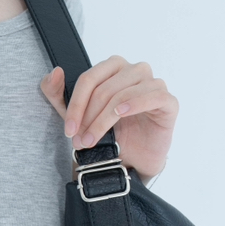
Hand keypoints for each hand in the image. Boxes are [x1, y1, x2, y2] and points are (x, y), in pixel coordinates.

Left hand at [40, 57, 178, 181]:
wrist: (133, 158)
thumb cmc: (108, 132)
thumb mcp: (75, 115)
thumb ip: (57, 93)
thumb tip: (55, 71)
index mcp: (113, 67)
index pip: (89, 79)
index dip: (76, 105)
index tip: (69, 130)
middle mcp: (135, 70)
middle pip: (104, 88)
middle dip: (88, 117)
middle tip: (80, 140)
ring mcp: (154, 84)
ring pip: (123, 95)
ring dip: (103, 120)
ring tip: (94, 140)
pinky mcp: (168, 102)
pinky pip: (154, 95)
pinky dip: (135, 103)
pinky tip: (121, 114)